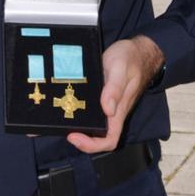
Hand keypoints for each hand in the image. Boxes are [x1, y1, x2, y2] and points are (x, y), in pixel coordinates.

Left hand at [66, 35, 163, 154]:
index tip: (74, 136)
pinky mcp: (100, 95)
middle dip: (79, 137)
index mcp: (119, 110)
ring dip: (76, 124)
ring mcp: (106, 104)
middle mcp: (112, 111)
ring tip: (57, 117)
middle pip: (97, 135)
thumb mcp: (120, 68)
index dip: (92, 144)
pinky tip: (64, 102)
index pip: (109, 139)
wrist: (136, 50)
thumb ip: (114, 88)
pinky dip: (77, 109)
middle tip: (60, 127)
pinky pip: (89, 107)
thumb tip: (108, 110)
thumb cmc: (130, 59)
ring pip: (92, 123)